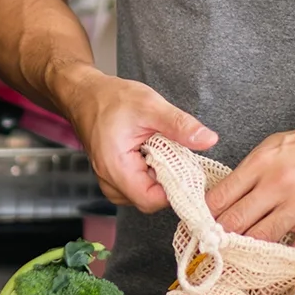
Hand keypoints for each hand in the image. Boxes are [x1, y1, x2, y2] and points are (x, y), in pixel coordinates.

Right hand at [51, 64, 217, 212]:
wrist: (85, 94)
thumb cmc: (111, 99)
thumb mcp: (150, 106)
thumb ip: (180, 125)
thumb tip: (209, 140)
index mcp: (116, 168)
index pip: (151, 200)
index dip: (175, 190)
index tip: (190, 171)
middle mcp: (109, 181)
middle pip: (149, 200)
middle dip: (169, 181)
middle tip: (177, 154)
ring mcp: (110, 181)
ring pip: (145, 195)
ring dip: (160, 177)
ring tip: (162, 150)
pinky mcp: (114, 177)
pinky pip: (138, 186)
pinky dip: (151, 173)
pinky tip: (154, 153)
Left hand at [206, 114, 294, 250]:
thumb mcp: (275, 147)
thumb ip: (249, 173)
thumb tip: (220, 201)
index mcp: (261, 163)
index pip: (219, 199)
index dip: (204, 219)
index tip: (201, 230)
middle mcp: (278, 183)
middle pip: (234, 223)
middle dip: (220, 240)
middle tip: (214, 252)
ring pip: (261, 241)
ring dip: (248, 253)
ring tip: (240, 261)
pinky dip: (284, 259)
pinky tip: (277, 261)